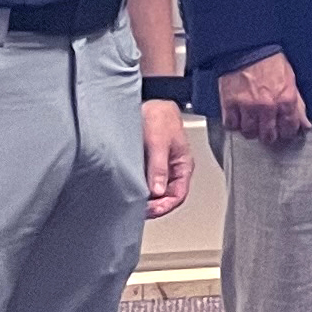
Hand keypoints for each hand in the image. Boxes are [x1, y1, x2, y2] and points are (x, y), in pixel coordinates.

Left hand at [143, 98, 195, 216]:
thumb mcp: (159, 142)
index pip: (178, 195)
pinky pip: (144, 183)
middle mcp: (171, 170)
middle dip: (153, 207)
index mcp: (183, 165)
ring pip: (155, 192)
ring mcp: (158, 168)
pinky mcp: (146, 165)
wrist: (148, 100)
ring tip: (132, 203)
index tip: (150, 210)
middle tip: (138, 210)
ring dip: (145, 200)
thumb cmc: (160, 116)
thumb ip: (159, 166)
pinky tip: (129, 191)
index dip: (165, 206)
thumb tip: (157, 190)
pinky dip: (138, 190)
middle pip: (166, 197)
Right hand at [217, 52, 309, 150]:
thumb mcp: (291, 80)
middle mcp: (267, 106)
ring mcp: (247, 106)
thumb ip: (298, 105)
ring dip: (251, 131)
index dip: (286, 133)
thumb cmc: (270, 60)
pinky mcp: (229, 104)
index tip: (283, 132)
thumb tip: (305, 124)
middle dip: (269, 135)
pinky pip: (231, 125)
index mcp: (285, 99)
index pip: (289, 129)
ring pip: (249, 133)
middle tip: (267, 130)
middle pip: (268, 136)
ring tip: (252, 123)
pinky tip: (238, 118)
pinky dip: (234, 124)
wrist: (247, 47)